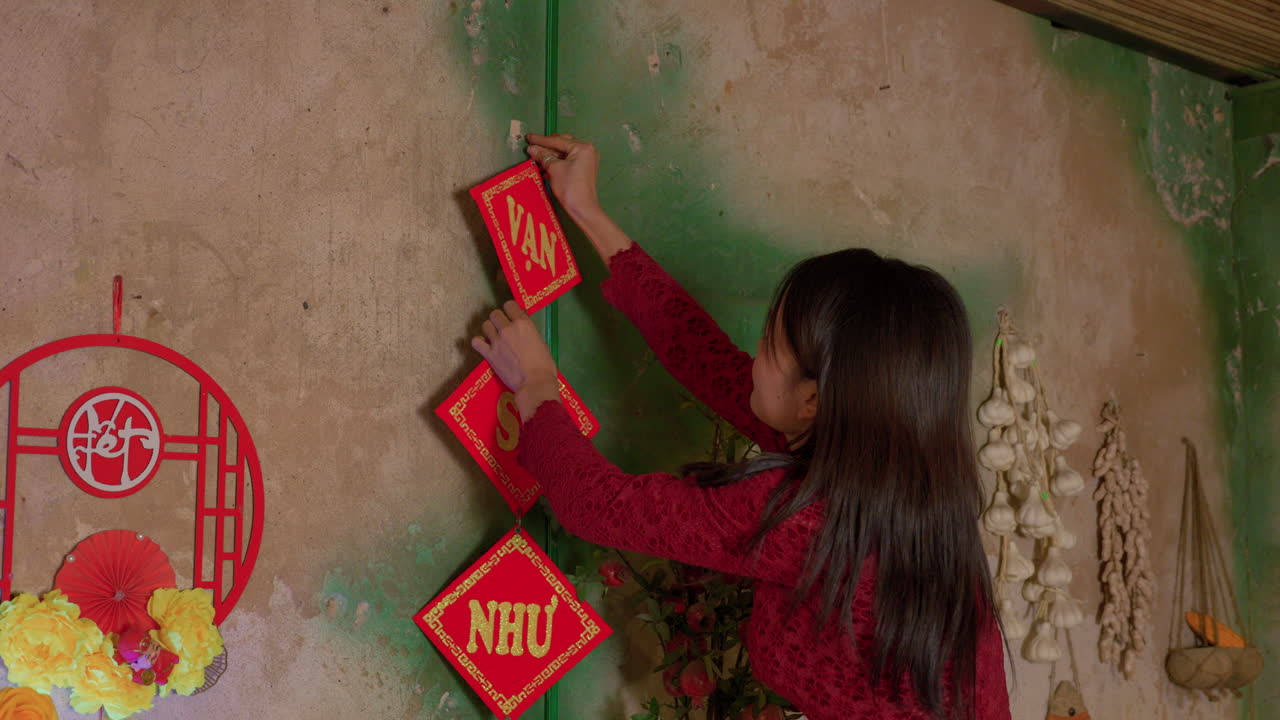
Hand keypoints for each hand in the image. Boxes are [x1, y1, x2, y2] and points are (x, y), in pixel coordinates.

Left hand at [471, 301, 560, 417]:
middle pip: (495, 314)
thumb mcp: (541, 342)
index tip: (512, 317)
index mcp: (524, 323)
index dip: (510, 310)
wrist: (535, 383)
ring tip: (494, 338)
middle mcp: (508, 328)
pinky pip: (476, 342)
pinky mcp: (489, 354)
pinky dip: (479, 343)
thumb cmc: (544, 366)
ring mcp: (497, 341)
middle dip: (498, 320)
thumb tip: (523, 331)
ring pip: (485, 325)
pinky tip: (484, 346)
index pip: (510, 305)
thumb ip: (529, 333)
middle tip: (503, 328)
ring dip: (489, 330)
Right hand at [526, 133, 600, 221]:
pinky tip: (544, 167)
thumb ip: (543, 156)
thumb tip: (532, 148)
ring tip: (536, 158)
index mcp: (582, 147)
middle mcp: (587, 151)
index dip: (540, 140)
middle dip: (546, 147)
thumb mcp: (554, 168)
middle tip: (532, 145)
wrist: (582, 208)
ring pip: (564, 153)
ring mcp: (586, 160)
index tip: (528, 137)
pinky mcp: (583, 169)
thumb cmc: (569, 187)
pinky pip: (567, 161)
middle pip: (562, 144)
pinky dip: (556, 163)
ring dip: (550, 156)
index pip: (557, 141)